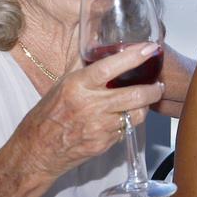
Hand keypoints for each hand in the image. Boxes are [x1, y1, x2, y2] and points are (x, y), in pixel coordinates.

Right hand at [15, 42, 164, 178]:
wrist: (37, 151)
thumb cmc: (47, 115)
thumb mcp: (61, 85)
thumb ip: (82, 67)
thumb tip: (96, 45)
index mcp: (77, 86)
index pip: (110, 68)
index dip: (134, 57)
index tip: (150, 48)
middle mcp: (90, 106)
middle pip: (135, 95)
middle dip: (154, 89)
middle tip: (158, 84)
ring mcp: (99, 127)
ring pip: (137, 115)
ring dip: (145, 107)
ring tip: (145, 100)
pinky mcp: (104, 144)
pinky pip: (126, 129)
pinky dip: (128, 122)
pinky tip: (124, 116)